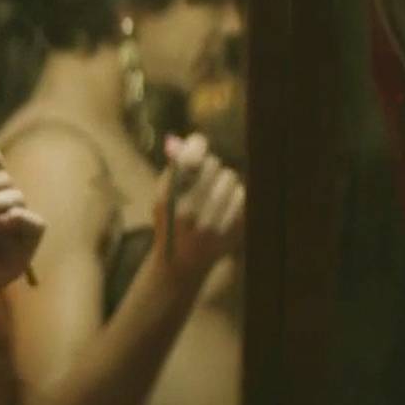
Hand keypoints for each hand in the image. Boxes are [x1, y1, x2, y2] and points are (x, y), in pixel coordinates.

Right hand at [153, 134, 244, 277]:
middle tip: (204, 177)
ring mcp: (214, 222)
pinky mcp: (233, 231)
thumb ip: (171, 168)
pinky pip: (243, 195)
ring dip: (224, 182)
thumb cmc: (171, 222)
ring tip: (215, 195)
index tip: (198, 147)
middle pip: (214, 165)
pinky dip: (236, 196)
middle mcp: (190, 211)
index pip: (190, 159)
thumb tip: (177, 141)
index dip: (196, 147)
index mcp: (168, 199)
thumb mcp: (162, 196)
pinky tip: (226, 206)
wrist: (182, 263)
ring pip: (231, 178)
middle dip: (210, 168)